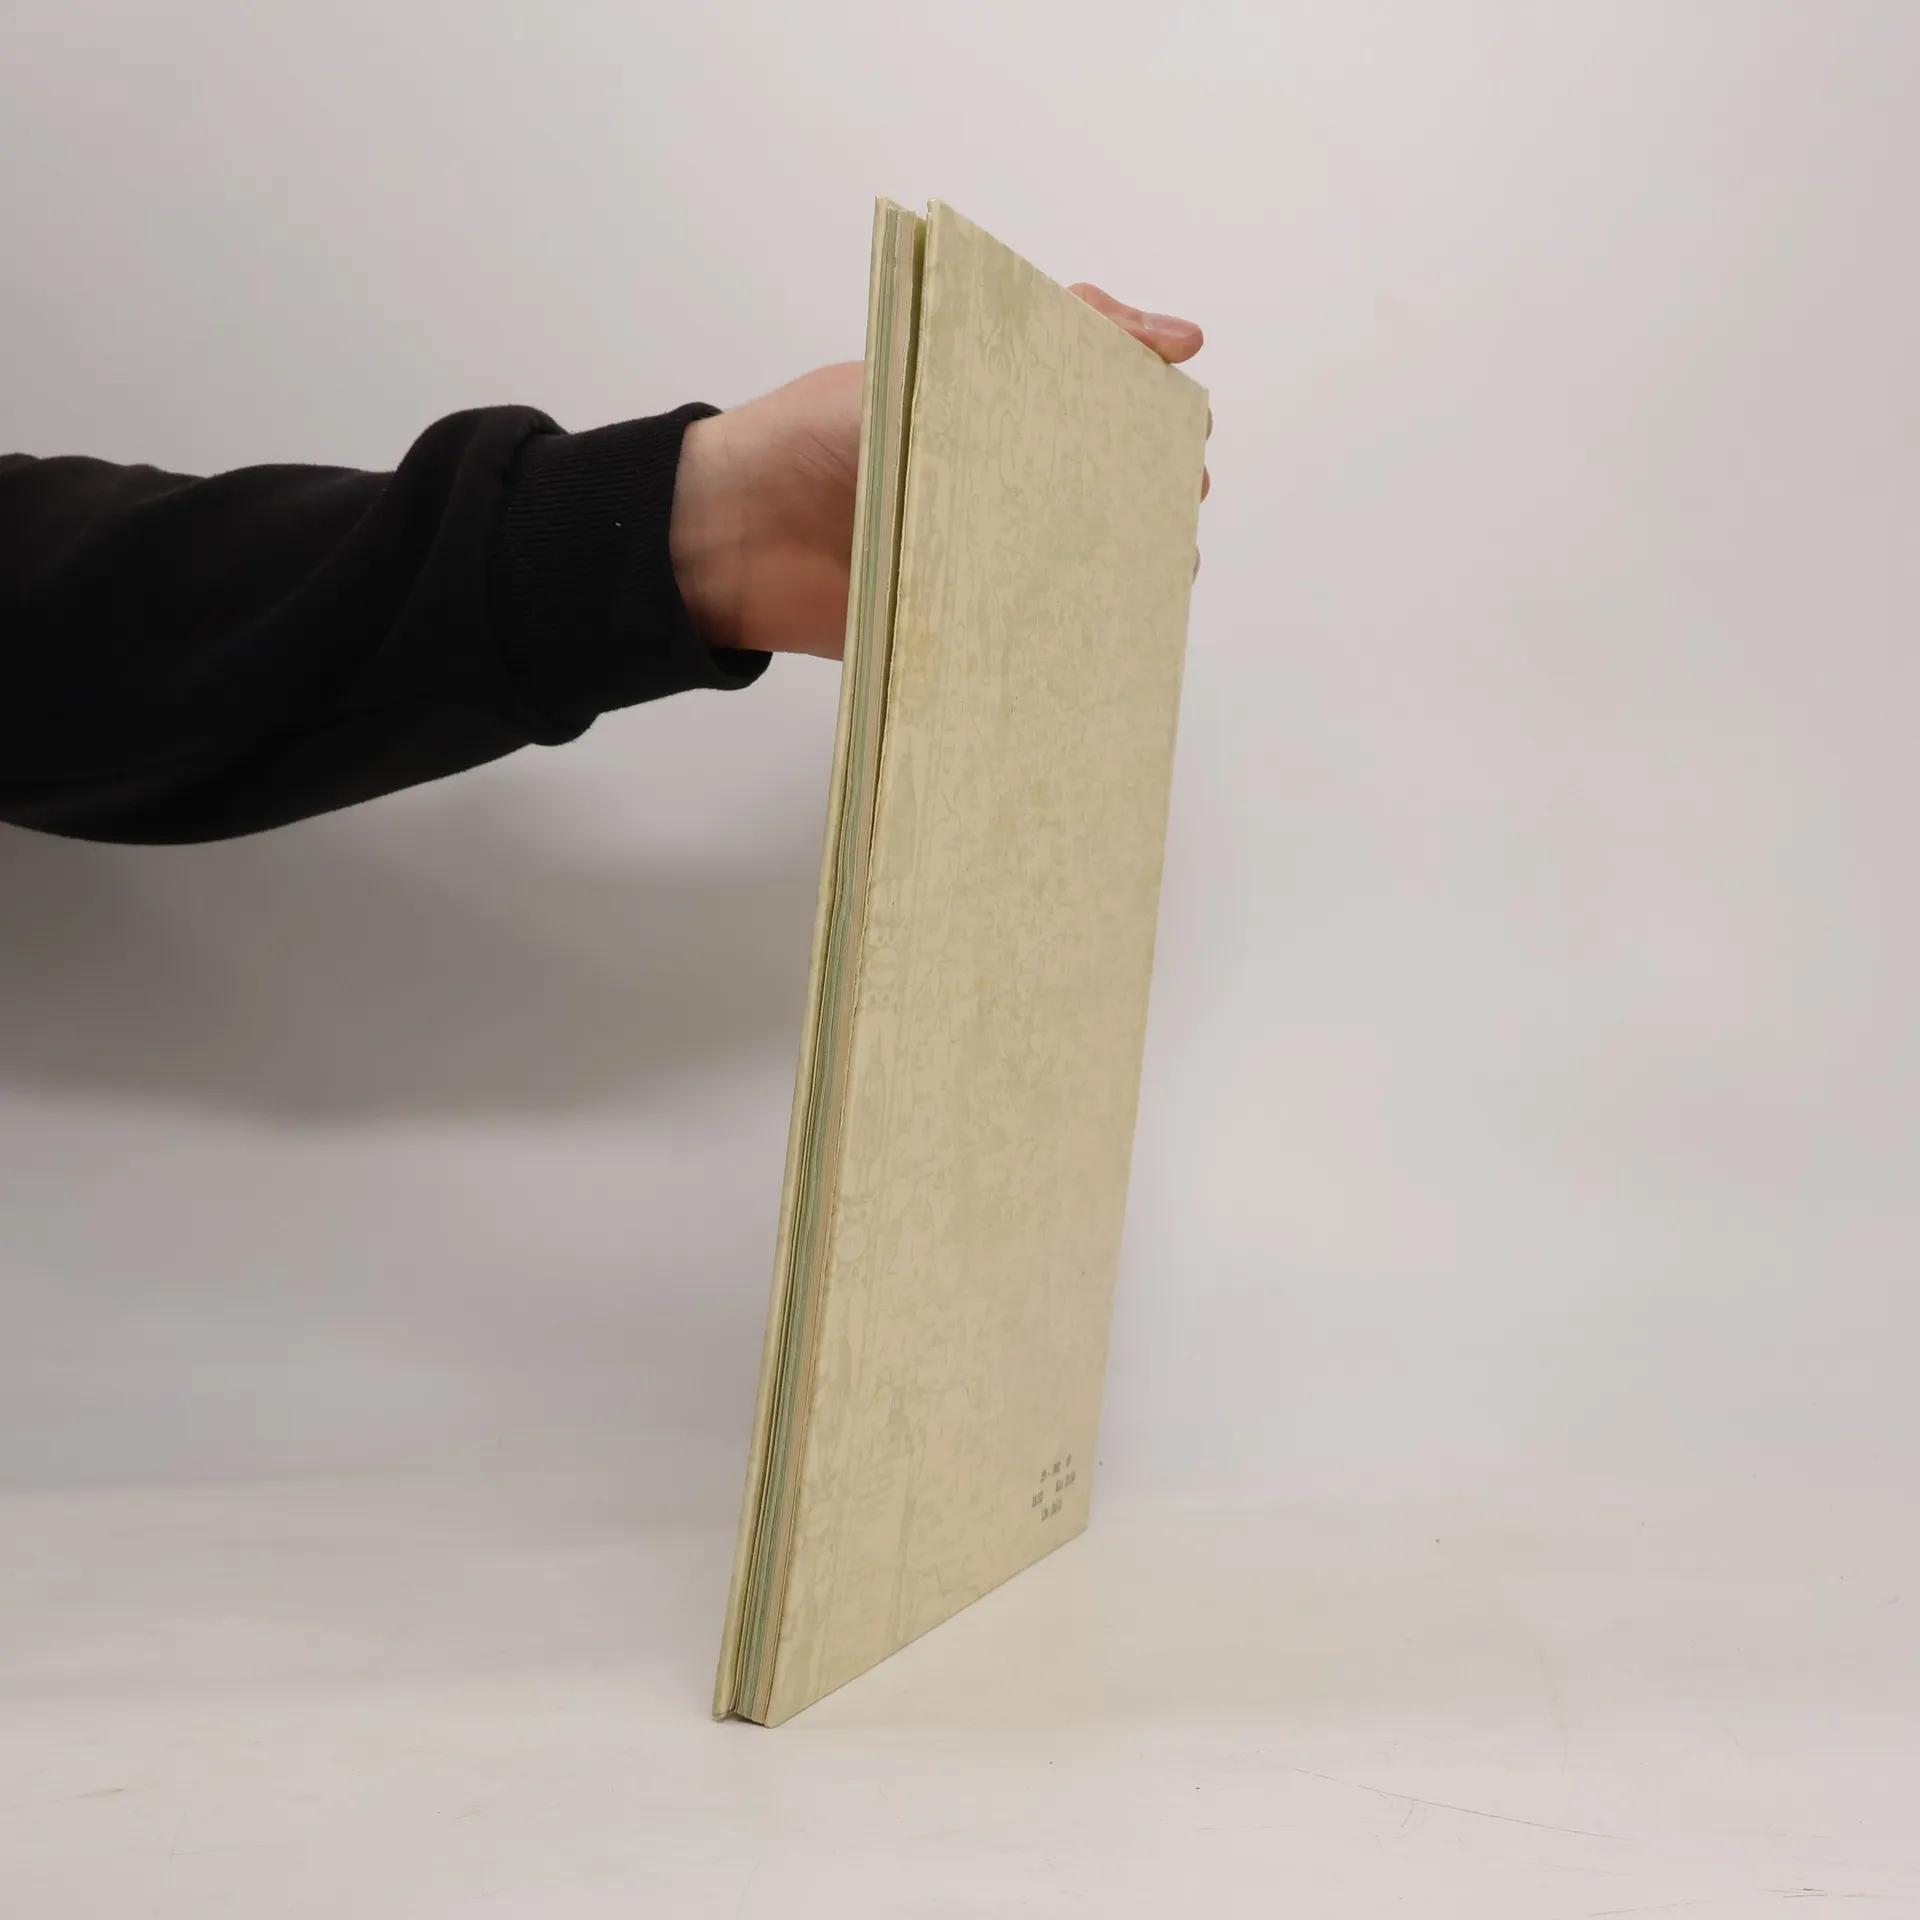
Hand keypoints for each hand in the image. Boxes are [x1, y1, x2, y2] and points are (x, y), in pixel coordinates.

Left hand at [669, 285, 1209, 659]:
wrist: (730, 539)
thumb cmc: (812, 437)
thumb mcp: (925, 356)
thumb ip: (1032, 335)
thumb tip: (1167, 331)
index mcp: (994, 412)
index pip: (1100, 399)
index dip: (1152, 407)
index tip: (1186, 414)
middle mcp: (999, 484)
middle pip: (1107, 487)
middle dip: (1153, 492)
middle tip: (1173, 495)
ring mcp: (984, 557)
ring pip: (1086, 564)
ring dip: (1127, 567)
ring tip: (1151, 564)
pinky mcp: (964, 627)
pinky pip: (1034, 634)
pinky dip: (1075, 635)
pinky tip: (1109, 628)